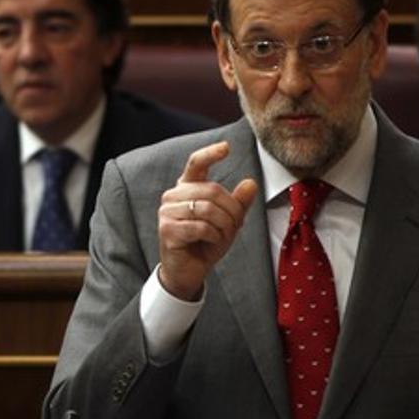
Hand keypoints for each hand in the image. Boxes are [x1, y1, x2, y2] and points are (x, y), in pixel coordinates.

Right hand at [157, 141, 257, 300]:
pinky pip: (201, 227)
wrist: (188, 270)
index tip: (226, 147)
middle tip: (235, 226)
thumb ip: (238, 203)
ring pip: (208, 209)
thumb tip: (251, 183)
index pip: (196, 163)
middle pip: (212, 190)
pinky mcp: (167, 229)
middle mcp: (174, 195)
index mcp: (187, 188)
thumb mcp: (228, 221)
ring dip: (224, 225)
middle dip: (231, 210)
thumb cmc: (206, 243)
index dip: (210, 153)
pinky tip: (212, 242)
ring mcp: (167, 212)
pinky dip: (214, 236)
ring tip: (223, 236)